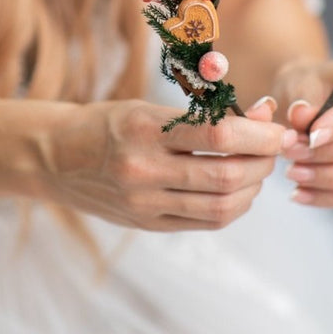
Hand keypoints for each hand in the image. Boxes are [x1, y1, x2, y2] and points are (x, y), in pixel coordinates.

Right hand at [40, 97, 285, 231]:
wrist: (55, 157)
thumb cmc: (108, 124)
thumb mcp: (150, 108)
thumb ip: (204, 116)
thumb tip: (262, 114)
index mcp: (145, 129)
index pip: (218, 135)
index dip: (259, 135)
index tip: (277, 130)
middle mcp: (143, 168)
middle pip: (225, 175)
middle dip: (262, 163)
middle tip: (273, 151)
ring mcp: (144, 202)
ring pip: (220, 205)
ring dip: (251, 189)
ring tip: (256, 171)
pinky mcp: (146, 224)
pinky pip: (203, 222)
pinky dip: (231, 208)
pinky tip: (236, 192)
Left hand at [272, 57, 332, 208]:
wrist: (308, 100)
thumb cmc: (308, 86)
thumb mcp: (299, 83)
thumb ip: (302, 100)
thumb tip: (301, 115)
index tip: (311, 136)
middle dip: (332, 153)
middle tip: (293, 154)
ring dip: (330, 177)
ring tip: (293, 173)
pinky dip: (329, 196)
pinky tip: (301, 193)